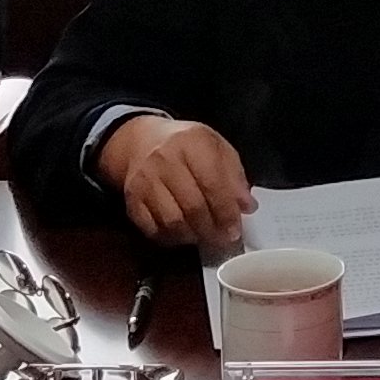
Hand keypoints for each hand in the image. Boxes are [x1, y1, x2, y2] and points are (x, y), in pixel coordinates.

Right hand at [98, 115, 255, 250]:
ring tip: (204, 236)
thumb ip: (234, 176)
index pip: (213, 183)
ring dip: (193, 236)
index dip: (227, 211)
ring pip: (172, 221)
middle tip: (223, 239)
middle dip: (212, 229)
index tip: (236, 229)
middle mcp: (164, 159)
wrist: (141, 140)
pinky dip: (170, 238)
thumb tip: (247, 206)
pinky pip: (152, 229)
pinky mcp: (131, 199)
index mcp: (192, 142)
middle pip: (192, 206)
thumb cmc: (187, 145)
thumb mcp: (217, 148)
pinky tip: (182, 234)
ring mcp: (144, 180)